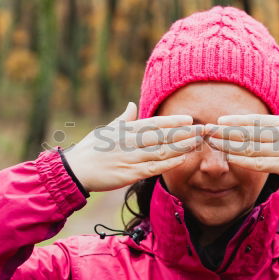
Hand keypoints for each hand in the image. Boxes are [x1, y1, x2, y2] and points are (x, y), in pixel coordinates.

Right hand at [63, 102, 202, 192]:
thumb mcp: (106, 129)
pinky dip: (168, 163)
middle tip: (203, 130)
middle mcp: (130, 142)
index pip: (154, 123)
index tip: (189, 119)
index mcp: (126, 130)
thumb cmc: (89, 149)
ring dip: (181, 147)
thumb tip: (133, 104)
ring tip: (197, 143)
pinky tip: (182, 159)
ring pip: (161, 151)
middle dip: (184, 133)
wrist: (75, 170)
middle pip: (162, 136)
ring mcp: (131, 158)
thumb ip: (124, 119)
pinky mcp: (129, 174)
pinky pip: (153, 168)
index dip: (173, 121)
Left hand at [202, 99, 278, 180]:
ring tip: (214, 144)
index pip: (255, 120)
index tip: (221, 119)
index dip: (236, 120)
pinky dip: (243, 161)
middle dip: (226, 132)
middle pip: (247, 133)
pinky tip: (231, 158)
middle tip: (209, 130)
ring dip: (230, 145)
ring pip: (249, 147)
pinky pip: (258, 163)